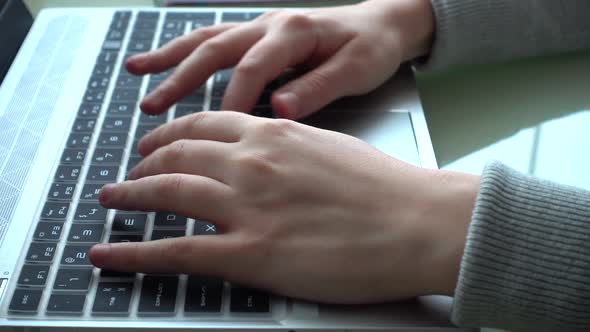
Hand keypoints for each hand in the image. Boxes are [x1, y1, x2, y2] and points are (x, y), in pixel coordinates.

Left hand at [91, 111, 478, 303]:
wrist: (420, 221)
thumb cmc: (387, 188)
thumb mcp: (329, 148)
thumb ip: (288, 149)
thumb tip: (266, 156)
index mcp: (274, 133)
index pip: (203, 123)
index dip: (170, 134)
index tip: (155, 143)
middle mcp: (252, 162)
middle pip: (176, 154)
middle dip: (143, 163)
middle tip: (129, 175)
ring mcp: (247, 206)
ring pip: (166, 192)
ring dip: (129, 196)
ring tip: (111, 201)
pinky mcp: (250, 253)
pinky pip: (175, 251)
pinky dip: (134, 254)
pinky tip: (109, 256)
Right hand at [126, 0, 433, 118]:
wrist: (382, 25)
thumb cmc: (371, 48)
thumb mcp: (355, 69)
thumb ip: (317, 88)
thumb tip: (280, 109)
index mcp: (293, 33)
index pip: (253, 69)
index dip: (233, 101)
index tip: (215, 134)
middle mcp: (271, 25)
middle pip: (217, 49)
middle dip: (182, 78)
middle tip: (153, 107)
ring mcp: (262, 27)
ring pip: (208, 39)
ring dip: (171, 58)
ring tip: (136, 72)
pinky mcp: (260, 36)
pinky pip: (216, 40)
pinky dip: (185, 51)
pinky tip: (162, 60)